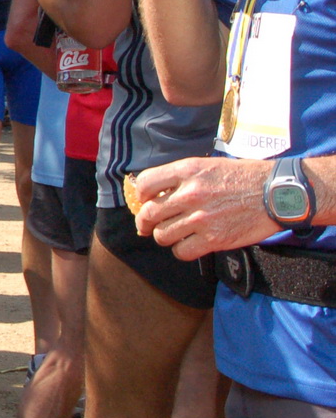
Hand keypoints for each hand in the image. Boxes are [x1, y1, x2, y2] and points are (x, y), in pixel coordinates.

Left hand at [134, 156, 277, 258]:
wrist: (277, 193)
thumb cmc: (244, 177)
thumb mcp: (209, 165)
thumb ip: (182, 177)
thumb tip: (156, 192)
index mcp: (187, 170)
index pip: (145, 184)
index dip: (140, 195)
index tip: (143, 202)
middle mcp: (190, 194)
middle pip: (149, 214)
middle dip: (144, 223)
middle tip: (146, 226)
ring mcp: (201, 218)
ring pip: (162, 235)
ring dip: (163, 237)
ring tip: (172, 234)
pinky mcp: (214, 239)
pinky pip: (182, 252)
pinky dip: (181, 250)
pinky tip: (188, 244)